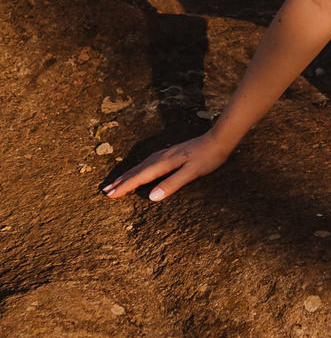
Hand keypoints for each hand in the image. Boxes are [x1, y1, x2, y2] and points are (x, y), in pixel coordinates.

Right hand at [102, 130, 230, 202]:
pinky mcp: (169, 154)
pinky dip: (137, 169)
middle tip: (105, 191)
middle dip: (120, 182)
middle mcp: (160, 158)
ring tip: (116, 182)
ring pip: (140, 166)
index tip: (110, 195)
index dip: (124, 187)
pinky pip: (147, 163)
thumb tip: (152, 197)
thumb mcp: (191, 173)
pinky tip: (138, 171)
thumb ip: (172, 184)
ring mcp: (164, 154)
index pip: (139, 178)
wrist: (217, 141)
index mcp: (162, 164)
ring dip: (127, 175)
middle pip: (136, 172)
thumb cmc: (207, 159)